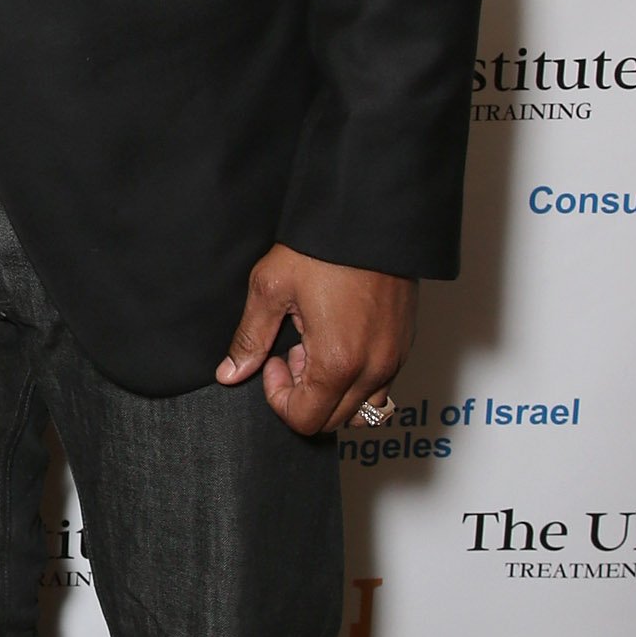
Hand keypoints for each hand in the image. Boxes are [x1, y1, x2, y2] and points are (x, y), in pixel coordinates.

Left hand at [215, 244, 416, 436]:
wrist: (369, 215)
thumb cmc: (323, 247)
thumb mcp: (271, 288)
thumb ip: (250, 338)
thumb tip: (230, 373)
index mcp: (338, 362)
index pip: (305, 420)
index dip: (279, 398)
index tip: (272, 361)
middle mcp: (373, 368)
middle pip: (333, 421)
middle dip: (306, 396)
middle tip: (292, 352)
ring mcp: (394, 358)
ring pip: (362, 409)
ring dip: (334, 392)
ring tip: (317, 348)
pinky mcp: (405, 344)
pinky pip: (382, 386)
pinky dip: (357, 378)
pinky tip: (341, 339)